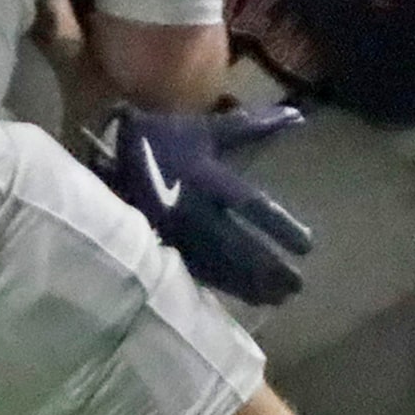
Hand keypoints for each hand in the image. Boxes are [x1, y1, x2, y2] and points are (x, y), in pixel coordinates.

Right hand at [86, 104, 315, 306]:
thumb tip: (298, 117)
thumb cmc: (165, 141)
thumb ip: (253, 127)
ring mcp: (178, 234)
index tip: (308, 247)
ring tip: (280, 297)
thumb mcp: (207, 131)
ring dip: (252, 284)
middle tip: (298, 285)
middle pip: (239, 247)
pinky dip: (228, 287)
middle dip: (270, 269)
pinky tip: (250, 298)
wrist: (106, 156)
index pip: (252, 207)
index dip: (279, 228)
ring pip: (221, 267)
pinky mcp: (165, 248)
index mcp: (207, 178)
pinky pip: (201, 273)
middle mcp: (195, 210)